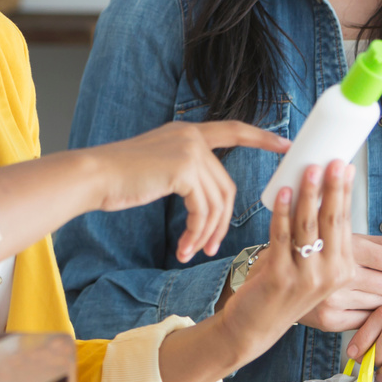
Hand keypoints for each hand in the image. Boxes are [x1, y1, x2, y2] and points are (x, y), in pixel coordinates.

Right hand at [87, 120, 289, 262]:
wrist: (95, 176)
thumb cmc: (120, 178)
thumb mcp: (159, 166)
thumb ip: (185, 171)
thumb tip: (206, 197)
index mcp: (188, 132)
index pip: (233, 129)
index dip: (261, 137)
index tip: (285, 144)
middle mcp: (192, 136)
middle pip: (226, 186)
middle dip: (222, 222)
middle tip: (211, 247)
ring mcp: (189, 150)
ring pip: (216, 203)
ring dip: (206, 234)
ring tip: (192, 252)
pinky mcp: (184, 169)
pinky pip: (203, 211)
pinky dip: (196, 234)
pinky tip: (183, 248)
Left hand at [216, 161, 356, 365]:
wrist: (255, 324)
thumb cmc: (283, 286)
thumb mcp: (309, 265)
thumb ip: (319, 236)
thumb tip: (321, 188)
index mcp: (342, 269)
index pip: (345, 223)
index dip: (344, 193)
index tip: (345, 165)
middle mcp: (330, 275)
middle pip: (333, 222)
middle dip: (333, 188)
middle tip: (333, 161)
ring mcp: (306, 277)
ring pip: (309, 226)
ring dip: (308, 194)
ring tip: (308, 169)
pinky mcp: (280, 276)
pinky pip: (281, 236)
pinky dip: (282, 211)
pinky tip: (281, 192)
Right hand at [297, 234, 381, 332]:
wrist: (278, 276)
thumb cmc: (320, 251)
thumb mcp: (348, 239)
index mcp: (346, 247)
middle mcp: (339, 274)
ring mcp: (334, 299)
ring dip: (380, 296)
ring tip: (364, 286)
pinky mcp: (329, 321)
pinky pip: (367, 321)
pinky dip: (368, 312)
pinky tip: (356, 301)